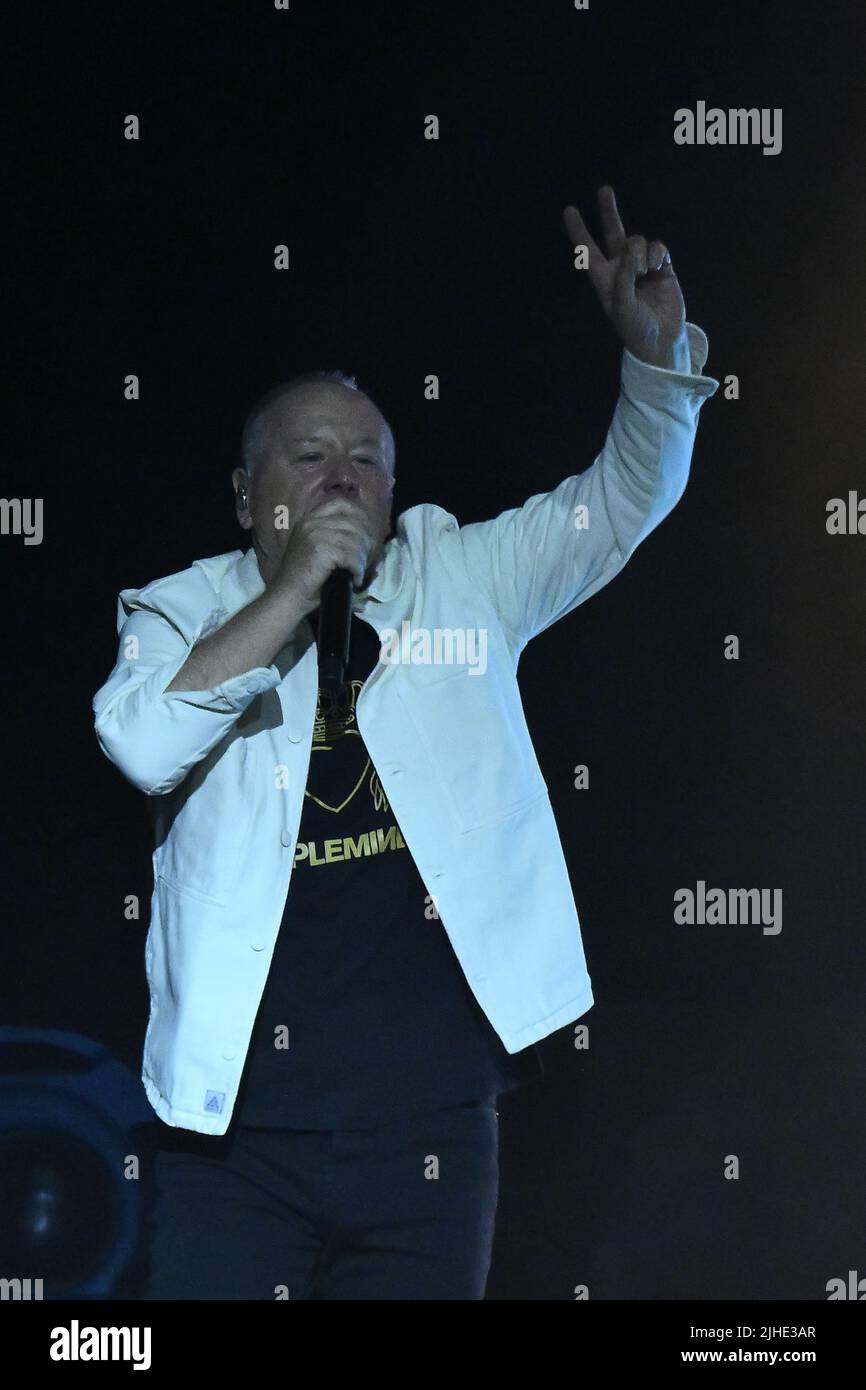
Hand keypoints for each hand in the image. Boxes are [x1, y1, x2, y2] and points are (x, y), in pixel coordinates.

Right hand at [271, 497, 375, 613]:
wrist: (287, 597)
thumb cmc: (303, 578)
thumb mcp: (314, 549)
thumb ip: (331, 535)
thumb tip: (363, 534)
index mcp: (309, 520)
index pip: (341, 504)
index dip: (359, 516)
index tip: (367, 534)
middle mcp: (311, 523)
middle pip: (352, 522)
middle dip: (364, 542)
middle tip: (366, 559)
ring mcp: (316, 535)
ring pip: (355, 540)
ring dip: (362, 559)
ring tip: (358, 573)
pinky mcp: (322, 550)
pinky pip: (352, 556)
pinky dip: (358, 570)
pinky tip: (355, 580)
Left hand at [563, 185, 686, 368]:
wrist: (662, 340)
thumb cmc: (636, 329)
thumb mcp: (622, 308)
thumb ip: (623, 280)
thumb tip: (629, 256)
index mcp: (605, 280)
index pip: (588, 252)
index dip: (579, 232)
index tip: (570, 210)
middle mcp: (621, 270)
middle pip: (613, 234)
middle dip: (609, 213)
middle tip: (604, 190)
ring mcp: (642, 267)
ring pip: (637, 242)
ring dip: (639, 251)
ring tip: (644, 270)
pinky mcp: (662, 268)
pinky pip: (657, 248)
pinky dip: (657, 254)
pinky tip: (657, 267)